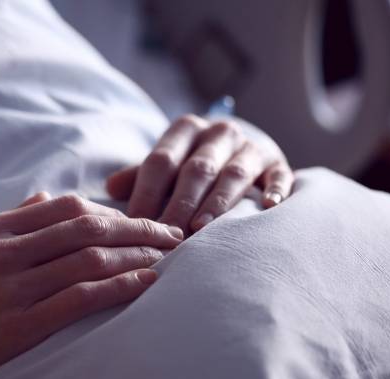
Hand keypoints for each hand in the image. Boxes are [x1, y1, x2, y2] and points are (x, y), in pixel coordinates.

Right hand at [0, 193, 182, 378]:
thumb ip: (9, 221)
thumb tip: (45, 196)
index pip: (67, 206)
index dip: (114, 211)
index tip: (141, 221)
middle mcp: (1, 251)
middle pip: (88, 226)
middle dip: (140, 228)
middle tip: (173, 235)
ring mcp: (8, 289)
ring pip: (91, 259)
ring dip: (139, 256)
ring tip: (170, 259)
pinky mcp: (15, 328)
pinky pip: (81, 299)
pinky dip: (121, 287)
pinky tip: (147, 285)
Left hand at [106, 114, 293, 232]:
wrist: (241, 148)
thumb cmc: (192, 164)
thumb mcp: (166, 163)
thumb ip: (140, 176)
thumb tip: (110, 188)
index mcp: (186, 129)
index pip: (161, 160)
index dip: (147, 193)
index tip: (134, 224)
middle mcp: (219, 133)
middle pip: (197, 170)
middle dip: (180, 205)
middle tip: (166, 237)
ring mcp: (251, 147)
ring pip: (233, 175)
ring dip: (217, 204)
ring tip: (201, 230)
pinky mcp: (277, 163)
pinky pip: (278, 176)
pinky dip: (275, 190)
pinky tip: (268, 207)